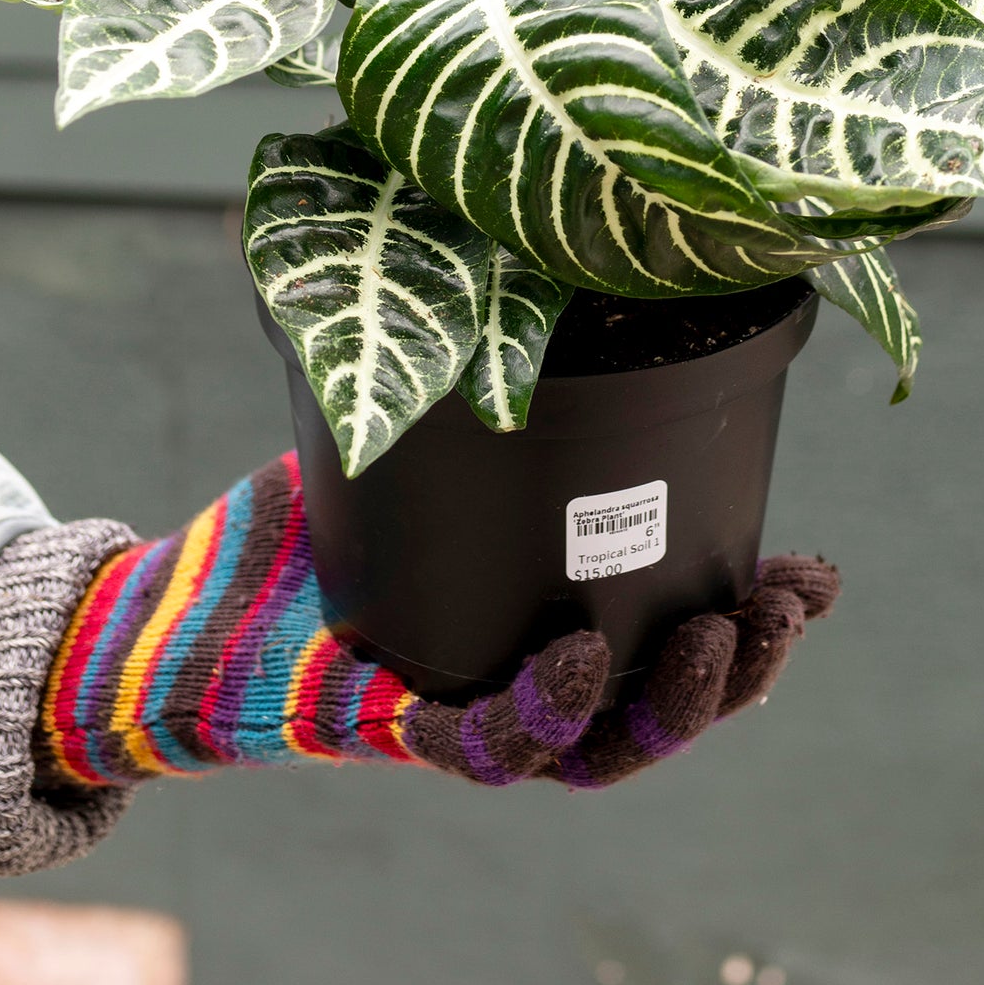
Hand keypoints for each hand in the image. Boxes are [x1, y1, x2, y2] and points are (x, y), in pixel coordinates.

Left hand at [38, 454, 835, 792]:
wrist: (165, 618)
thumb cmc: (290, 538)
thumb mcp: (395, 443)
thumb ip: (464, 381)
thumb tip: (520, 237)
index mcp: (542, 628)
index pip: (673, 635)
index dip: (755, 617)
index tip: (818, 569)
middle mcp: (520, 689)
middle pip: (666, 704)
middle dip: (743, 663)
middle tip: (790, 600)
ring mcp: (466, 721)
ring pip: (604, 747)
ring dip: (678, 700)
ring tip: (722, 627)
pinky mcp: (396, 738)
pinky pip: (491, 745)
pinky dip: (547, 710)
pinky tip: (585, 657)